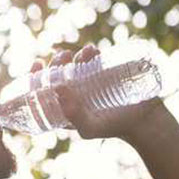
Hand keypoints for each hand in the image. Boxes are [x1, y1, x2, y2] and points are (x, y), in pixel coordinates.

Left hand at [31, 44, 165, 140]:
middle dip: (55, 63)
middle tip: (62, 56)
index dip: (34, 77)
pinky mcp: (103, 74)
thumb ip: (73, 115)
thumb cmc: (113, 128)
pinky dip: (89, 53)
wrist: (144, 121)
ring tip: (81, 53)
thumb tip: (57, 88)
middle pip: (55, 75)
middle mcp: (72, 94)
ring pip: (71, 65)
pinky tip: (91, 50)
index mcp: (61, 107)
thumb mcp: (89, 128)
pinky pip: (92, 60)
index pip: (41, 91)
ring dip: (71, 55)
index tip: (37, 65)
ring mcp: (87, 83)